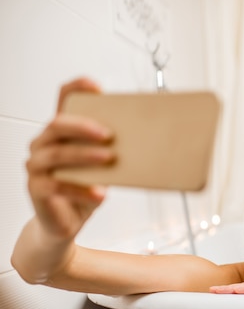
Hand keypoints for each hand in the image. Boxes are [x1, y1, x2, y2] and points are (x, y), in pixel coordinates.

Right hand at [27, 78, 114, 240]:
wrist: (68, 222)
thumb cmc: (85, 189)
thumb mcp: (102, 167)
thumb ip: (110, 151)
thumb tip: (142, 141)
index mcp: (60, 132)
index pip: (63, 100)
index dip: (77, 89)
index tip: (96, 86)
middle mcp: (43, 144)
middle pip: (57, 125)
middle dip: (84, 127)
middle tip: (109, 134)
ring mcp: (36, 166)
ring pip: (57, 154)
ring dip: (85, 156)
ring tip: (108, 159)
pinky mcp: (36, 189)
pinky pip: (57, 186)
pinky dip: (82, 189)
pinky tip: (100, 194)